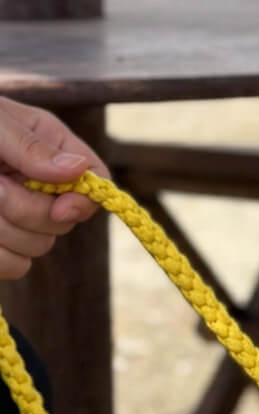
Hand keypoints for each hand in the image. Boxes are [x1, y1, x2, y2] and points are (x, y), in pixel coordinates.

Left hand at [0, 98, 108, 279]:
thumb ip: (31, 147)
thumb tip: (78, 171)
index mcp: (50, 150)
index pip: (95, 180)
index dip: (84, 199)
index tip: (60, 206)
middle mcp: (40, 185)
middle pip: (62, 222)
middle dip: (25, 211)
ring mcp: (15, 218)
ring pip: (36, 248)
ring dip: (1, 231)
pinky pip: (9, 266)